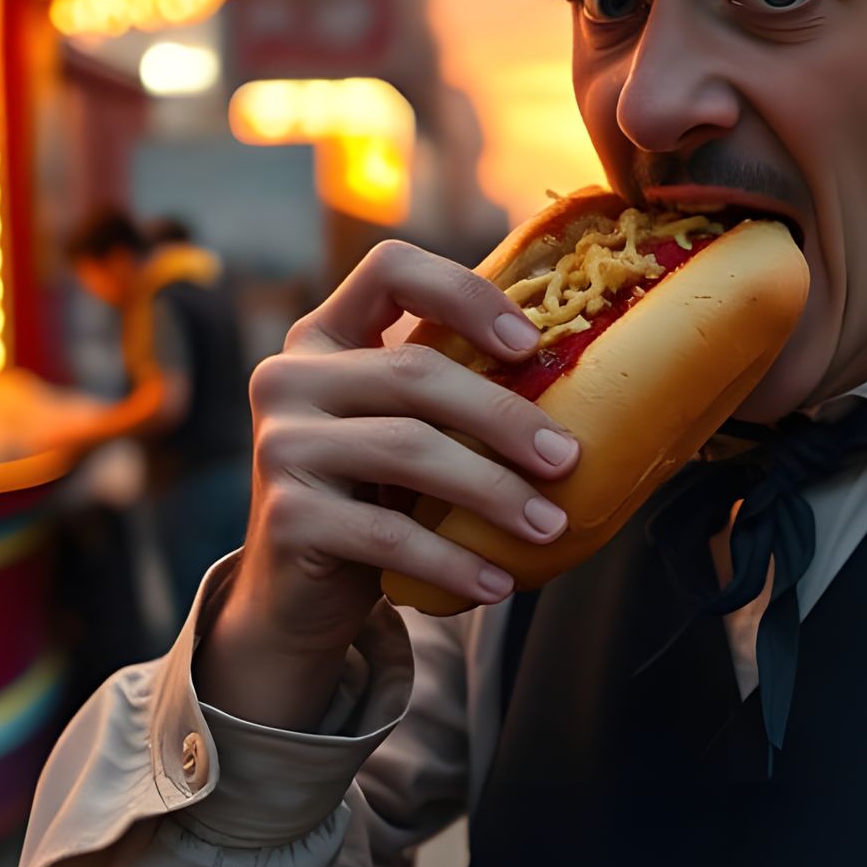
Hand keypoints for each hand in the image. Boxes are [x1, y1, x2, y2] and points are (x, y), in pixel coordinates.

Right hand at [199, 241, 578, 699]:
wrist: (296, 597)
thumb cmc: (373, 497)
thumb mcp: (405, 429)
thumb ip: (454, 393)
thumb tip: (587, 385)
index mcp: (326, 335)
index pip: (390, 269)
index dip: (465, 293)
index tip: (529, 343)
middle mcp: (289, 376)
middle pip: (413, 371)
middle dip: (504, 416)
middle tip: (567, 458)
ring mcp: (279, 445)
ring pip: (407, 449)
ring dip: (493, 492)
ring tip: (548, 526)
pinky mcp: (284, 517)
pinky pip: (387, 534)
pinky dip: (452, 560)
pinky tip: (495, 581)